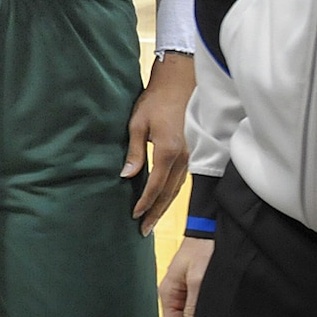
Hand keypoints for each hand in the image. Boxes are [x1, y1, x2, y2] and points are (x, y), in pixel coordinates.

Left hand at [125, 52, 194, 234]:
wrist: (178, 86)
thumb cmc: (154, 103)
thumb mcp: (137, 124)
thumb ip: (134, 151)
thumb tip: (127, 176)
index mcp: (168, 151)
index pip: (156, 185)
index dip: (145, 202)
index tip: (134, 214)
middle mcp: (182, 158)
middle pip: (169, 193)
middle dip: (155, 212)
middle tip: (143, 230)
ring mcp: (189, 157)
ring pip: (176, 189)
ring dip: (164, 206)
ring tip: (151, 221)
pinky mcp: (190, 154)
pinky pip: (180, 180)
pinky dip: (171, 194)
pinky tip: (162, 201)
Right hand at [159, 237, 213, 316]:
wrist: (212, 229)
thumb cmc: (204, 250)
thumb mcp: (198, 281)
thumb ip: (191, 309)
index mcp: (167, 294)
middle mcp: (174, 295)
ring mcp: (184, 291)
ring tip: (219, 315)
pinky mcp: (195, 287)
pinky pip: (198, 307)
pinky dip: (208, 310)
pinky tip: (220, 307)